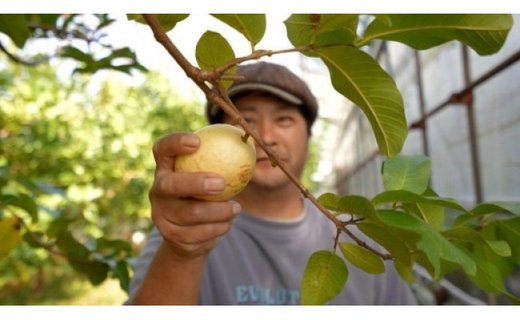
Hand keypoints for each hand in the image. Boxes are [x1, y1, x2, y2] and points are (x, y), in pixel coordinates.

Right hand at [149, 132, 239, 259]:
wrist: (189, 235)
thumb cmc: (206, 195)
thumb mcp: (210, 176)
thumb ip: (222, 159)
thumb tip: (250, 141)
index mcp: (166, 168)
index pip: (163, 149)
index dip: (175, 143)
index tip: (197, 142)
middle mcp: (158, 190)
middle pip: (171, 185)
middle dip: (196, 183)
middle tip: (221, 183)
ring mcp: (161, 214)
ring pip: (192, 213)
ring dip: (219, 211)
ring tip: (236, 208)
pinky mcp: (171, 236)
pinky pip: (200, 233)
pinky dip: (219, 227)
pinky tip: (227, 223)